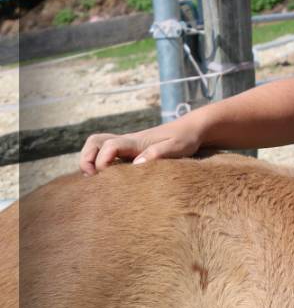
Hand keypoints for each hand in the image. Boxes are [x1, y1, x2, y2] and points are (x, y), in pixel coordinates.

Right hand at [79, 124, 200, 175]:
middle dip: (86, 158)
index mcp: (136, 141)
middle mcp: (127, 141)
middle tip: (92, 176)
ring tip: (95, 178)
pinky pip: (105, 152)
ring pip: (96, 145)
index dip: (102, 160)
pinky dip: (98, 161)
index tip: (105, 175)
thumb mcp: (177, 147)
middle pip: (94, 141)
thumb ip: (157, 153)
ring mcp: (126, 145)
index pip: (109, 146)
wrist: (191, 129)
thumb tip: (135, 164)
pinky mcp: (129, 151)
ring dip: (89, 159)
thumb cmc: (185, 138)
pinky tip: (106, 178)